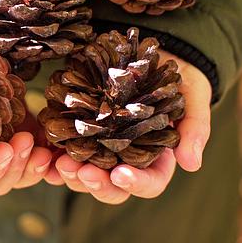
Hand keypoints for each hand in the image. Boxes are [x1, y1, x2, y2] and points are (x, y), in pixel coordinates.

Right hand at [0, 104, 53, 194]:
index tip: (3, 151)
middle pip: (4, 180)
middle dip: (17, 165)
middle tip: (25, 141)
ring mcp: (0, 151)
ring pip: (23, 170)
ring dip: (34, 161)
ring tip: (40, 143)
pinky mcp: (14, 132)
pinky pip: (36, 149)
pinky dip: (46, 148)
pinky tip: (52, 139)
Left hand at [45, 52, 211, 204]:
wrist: (148, 54)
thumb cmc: (176, 77)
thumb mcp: (192, 95)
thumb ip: (195, 126)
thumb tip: (191, 164)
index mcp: (157, 159)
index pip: (149, 184)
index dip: (135, 184)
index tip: (119, 173)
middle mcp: (128, 160)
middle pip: (112, 187)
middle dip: (95, 184)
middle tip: (79, 171)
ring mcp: (102, 149)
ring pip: (86, 175)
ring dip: (72, 174)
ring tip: (61, 162)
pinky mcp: (81, 133)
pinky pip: (66, 152)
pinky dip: (55, 158)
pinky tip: (46, 155)